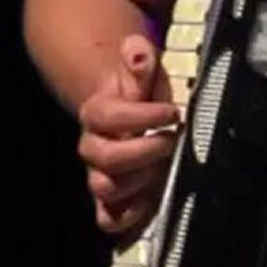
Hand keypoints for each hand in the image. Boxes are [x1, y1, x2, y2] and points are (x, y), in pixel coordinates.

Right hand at [77, 34, 180, 237]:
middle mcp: (94, 147)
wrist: (128, 118)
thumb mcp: (143, 76)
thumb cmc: (140, 97)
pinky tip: (147, 204)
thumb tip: (136, 49)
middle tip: (171, 141)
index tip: (172, 111)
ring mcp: (102, 175)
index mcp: (98, 113)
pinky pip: (108, 216)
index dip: (140, 115)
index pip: (107, 116)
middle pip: (104, 158)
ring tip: (164, 169)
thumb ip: (140, 61)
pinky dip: (125, 217)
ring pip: (105, 188)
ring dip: (137, 182)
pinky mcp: (113, 199)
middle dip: (142, 152)